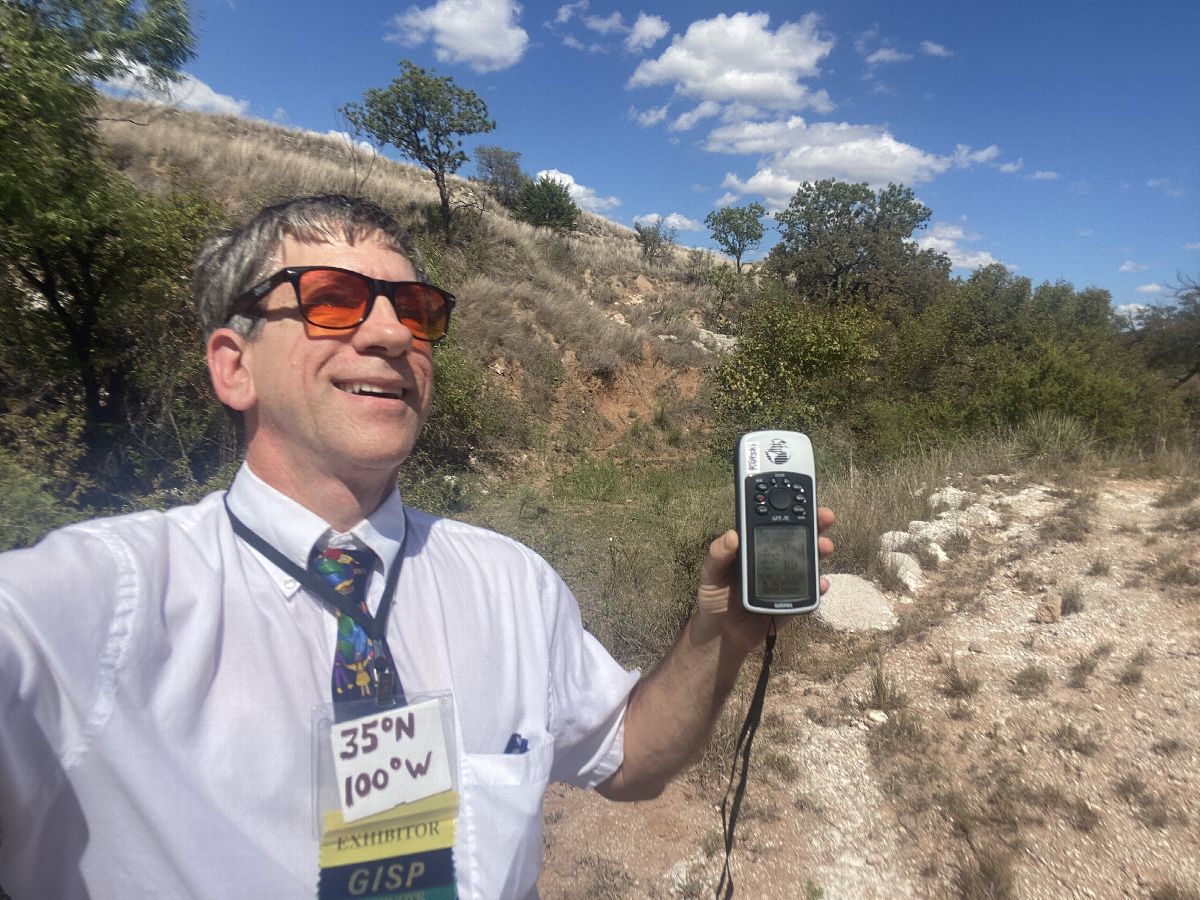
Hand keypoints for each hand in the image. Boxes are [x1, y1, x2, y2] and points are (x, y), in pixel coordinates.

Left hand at [693, 507, 834, 653]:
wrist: (723, 632)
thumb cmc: (715, 595)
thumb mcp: (710, 573)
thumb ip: (717, 554)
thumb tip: (732, 535)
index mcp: (755, 544)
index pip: (774, 520)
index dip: (788, 507)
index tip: (801, 497)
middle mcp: (776, 556)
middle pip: (799, 535)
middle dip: (815, 523)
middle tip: (825, 516)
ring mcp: (787, 577)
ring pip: (809, 559)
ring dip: (820, 550)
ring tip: (825, 546)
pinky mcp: (793, 599)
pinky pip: (809, 591)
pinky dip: (818, 585)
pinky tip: (820, 581)